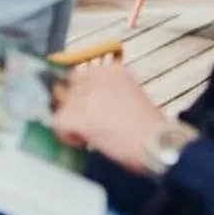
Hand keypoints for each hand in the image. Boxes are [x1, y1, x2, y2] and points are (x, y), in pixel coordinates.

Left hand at [50, 58, 171, 173]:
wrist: (157, 143)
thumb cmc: (151, 128)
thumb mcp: (131, 96)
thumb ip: (109, 94)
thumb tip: (93, 105)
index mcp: (112, 71)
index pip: (81, 74)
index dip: (80, 92)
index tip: (85, 107)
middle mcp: (94, 77)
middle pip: (67, 87)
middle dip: (71, 104)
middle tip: (82, 123)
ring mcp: (82, 95)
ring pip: (60, 105)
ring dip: (69, 120)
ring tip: (87, 135)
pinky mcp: (74, 115)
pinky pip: (57, 123)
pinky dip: (66, 136)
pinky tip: (82, 142)